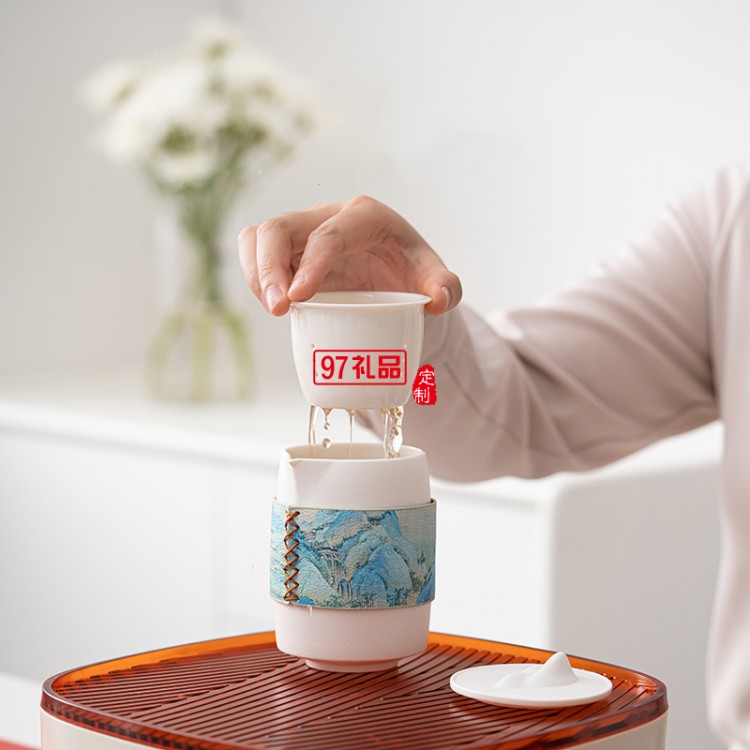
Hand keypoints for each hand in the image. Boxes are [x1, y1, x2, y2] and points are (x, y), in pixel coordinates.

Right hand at [237, 195, 461, 315]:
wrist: (396, 274)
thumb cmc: (412, 273)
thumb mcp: (434, 279)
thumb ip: (447, 287)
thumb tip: (439, 300)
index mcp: (366, 217)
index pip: (330, 234)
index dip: (311, 264)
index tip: (299, 298)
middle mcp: (329, 217)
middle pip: (281, 227)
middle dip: (270, 267)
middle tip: (279, 309)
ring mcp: (304, 232)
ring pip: (260, 235)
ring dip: (256, 271)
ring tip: (274, 308)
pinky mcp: (288, 251)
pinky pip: (255, 250)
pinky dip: (253, 275)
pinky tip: (272, 303)